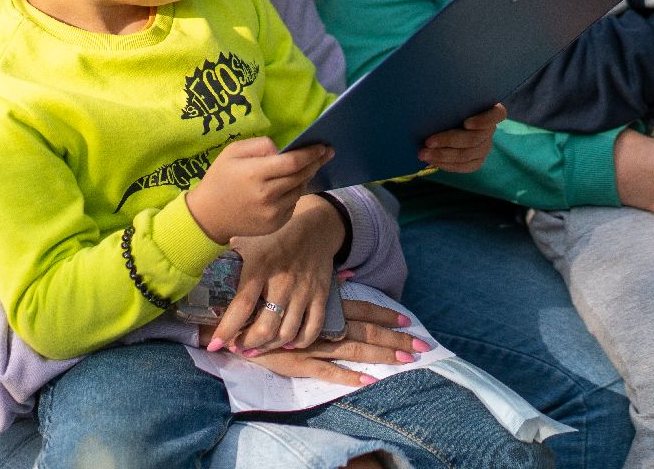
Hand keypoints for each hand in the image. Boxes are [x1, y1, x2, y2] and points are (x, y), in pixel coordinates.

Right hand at [186, 137, 331, 243]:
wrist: (208, 216)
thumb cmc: (220, 179)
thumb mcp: (233, 152)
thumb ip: (259, 146)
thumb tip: (284, 148)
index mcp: (255, 174)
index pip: (292, 162)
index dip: (310, 154)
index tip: (322, 146)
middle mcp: (266, 195)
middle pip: (301, 176)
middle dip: (315, 163)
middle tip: (326, 153)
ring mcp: (272, 213)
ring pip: (299, 190)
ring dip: (305, 177)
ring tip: (306, 167)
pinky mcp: (275, 224)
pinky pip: (293, 204)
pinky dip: (295, 193)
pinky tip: (289, 186)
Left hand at [208, 195, 346, 351]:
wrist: (316, 229)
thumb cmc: (275, 238)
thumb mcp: (248, 241)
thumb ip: (227, 255)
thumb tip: (196, 261)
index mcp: (261, 267)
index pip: (242, 305)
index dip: (227, 329)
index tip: (214, 346)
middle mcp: (282, 282)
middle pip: (265, 327)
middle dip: (248, 344)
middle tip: (238, 348)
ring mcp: (303, 291)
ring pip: (287, 333)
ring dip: (269, 347)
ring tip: (257, 349)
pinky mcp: (321, 296)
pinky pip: (312, 329)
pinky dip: (299, 342)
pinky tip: (287, 343)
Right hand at [235, 300, 429, 385]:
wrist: (231, 316)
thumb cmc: (267, 299)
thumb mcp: (297, 285)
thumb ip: (325, 282)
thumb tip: (349, 272)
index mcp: (326, 306)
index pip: (364, 310)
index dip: (386, 316)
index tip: (409, 321)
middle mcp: (324, 324)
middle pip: (367, 332)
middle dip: (396, 339)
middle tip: (422, 347)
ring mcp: (312, 344)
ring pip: (354, 350)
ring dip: (382, 356)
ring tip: (406, 362)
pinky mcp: (297, 362)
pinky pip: (327, 371)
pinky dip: (347, 376)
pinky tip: (368, 381)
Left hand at [419, 104, 504, 172]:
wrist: (445, 120)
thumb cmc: (449, 104)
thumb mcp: (453, 99)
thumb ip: (451, 100)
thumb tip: (433, 98)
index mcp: (491, 110)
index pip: (497, 115)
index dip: (483, 121)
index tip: (466, 123)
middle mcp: (490, 130)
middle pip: (475, 138)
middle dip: (449, 141)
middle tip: (428, 141)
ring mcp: (485, 147)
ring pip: (467, 155)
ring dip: (443, 155)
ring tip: (423, 154)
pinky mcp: (477, 161)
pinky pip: (464, 166)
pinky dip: (447, 165)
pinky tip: (432, 161)